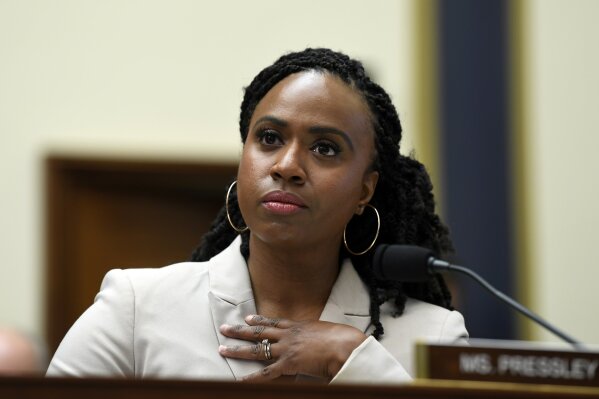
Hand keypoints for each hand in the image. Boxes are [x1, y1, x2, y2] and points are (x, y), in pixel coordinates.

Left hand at [218, 314, 366, 381]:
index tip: (248, 318)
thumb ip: (317, 336)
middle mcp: (289, 335)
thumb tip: (318, 340)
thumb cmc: (342, 339)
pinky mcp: (288, 364)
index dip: (260, 320)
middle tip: (224, 328)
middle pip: (259, 331)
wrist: (344, 345)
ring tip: (222, 348)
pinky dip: (251, 378)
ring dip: (237, 349)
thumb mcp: (327, 331)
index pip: (274, 322)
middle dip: (240, 330)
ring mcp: (286, 349)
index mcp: (298, 326)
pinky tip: (239, 380)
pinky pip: (266, 373)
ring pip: (257, 349)